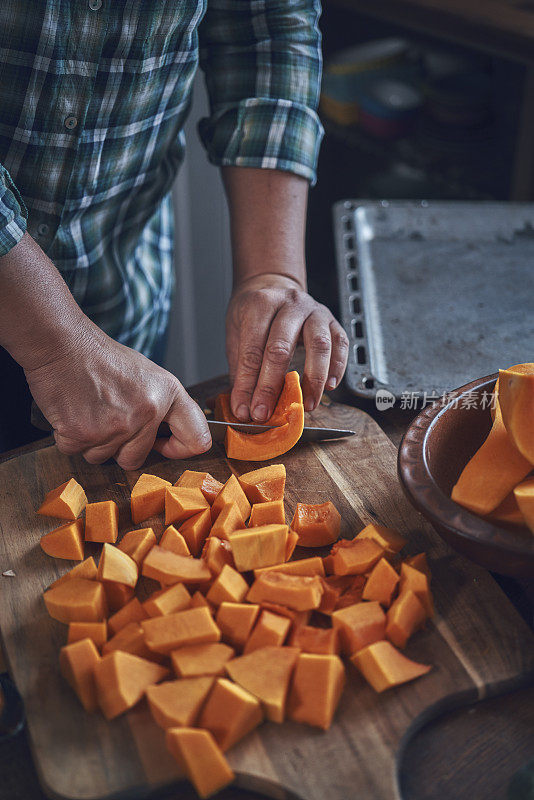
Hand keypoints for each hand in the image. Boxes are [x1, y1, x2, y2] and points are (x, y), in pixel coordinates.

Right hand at [25, 319, 211, 468]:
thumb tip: (170, 436)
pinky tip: (73, 412)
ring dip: (94, 442)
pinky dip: (71, 438)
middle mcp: (146, 413)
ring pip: (104, 458)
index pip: (197, 440)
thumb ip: (163, 406)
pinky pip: (77, 453)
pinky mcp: (83, 435)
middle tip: (107, 418)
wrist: (61, 344)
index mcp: (167, 395)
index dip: (180, 448)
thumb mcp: (148, 374)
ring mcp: (115, 427)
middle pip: (136, 459)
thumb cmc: (100, 357)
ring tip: (90, 410)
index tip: (164, 445)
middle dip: (120, 447)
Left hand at [226, 274, 348, 421]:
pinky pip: (340, 344)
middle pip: (281, 348)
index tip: (245, 409)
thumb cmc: (253, 313)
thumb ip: (241, 369)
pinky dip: (337, 366)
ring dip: (313, 380)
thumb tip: (242, 405)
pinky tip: (330, 386)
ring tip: (306, 404)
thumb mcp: (236, 334)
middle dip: (272, 386)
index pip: (252, 350)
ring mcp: (314, 310)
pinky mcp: (332, 320)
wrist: (272, 285)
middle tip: (266, 413)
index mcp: (260, 305)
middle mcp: (289, 304)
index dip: (248, 384)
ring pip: (318, 345)